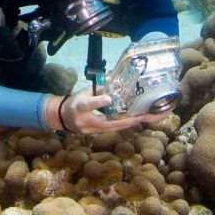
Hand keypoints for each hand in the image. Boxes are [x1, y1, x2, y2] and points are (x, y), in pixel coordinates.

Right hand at [57, 87, 171, 133]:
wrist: (63, 118)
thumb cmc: (74, 102)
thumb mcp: (83, 92)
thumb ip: (99, 89)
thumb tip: (117, 82)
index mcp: (80, 107)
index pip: (89, 104)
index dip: (99, 102)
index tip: (108, 99)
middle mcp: (87, 122)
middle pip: (110, 122)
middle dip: (130, 119)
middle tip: (147, 114)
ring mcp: (93, 130)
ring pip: (116, 127)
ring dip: (133, 122)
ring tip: (151, 116)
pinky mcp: (98, 133)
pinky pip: (116, 128)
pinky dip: (128, 123)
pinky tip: (141, 119)